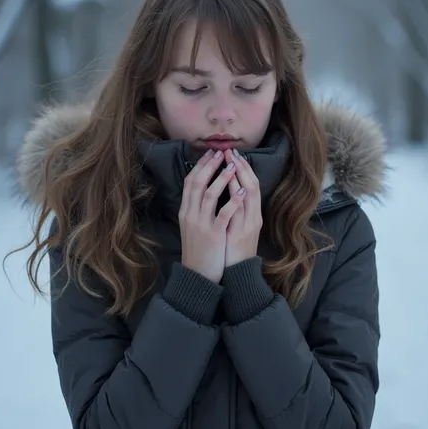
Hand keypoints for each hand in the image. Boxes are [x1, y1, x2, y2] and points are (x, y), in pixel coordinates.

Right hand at [179, 149, 245, 282]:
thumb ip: (196, 208)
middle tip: (222, 153)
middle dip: (210, 166)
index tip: (211, 154)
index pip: (190, 182)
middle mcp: (191, 215)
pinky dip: (233, 201)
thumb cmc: (198, 249)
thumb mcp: (192, 226)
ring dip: (221, 178)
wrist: (198, 275)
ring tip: (232, 166)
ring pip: (209, 195)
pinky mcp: (213, 235)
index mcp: (185, 211)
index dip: (200, 166)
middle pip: (197, 183)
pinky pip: (223, 215)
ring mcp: (201, 225)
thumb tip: (204, 187)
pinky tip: (242, 192)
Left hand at [224, 149, 262, 267]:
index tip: (233, 154)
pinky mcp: (241, 234)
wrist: (236, 276)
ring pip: (249, 196)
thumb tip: (226, 191)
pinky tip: (233, 186)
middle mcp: (253, 218)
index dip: (243, 168)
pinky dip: (237, 198)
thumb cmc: (232, 251)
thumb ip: (234, 210)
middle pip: (253, 185)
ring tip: (231, 161)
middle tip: (231, 151)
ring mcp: (248, 226)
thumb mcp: (235, 227)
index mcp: (252, 215)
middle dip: (241, 167)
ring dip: (239, 177)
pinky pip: (239, 212)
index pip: (251, 185)